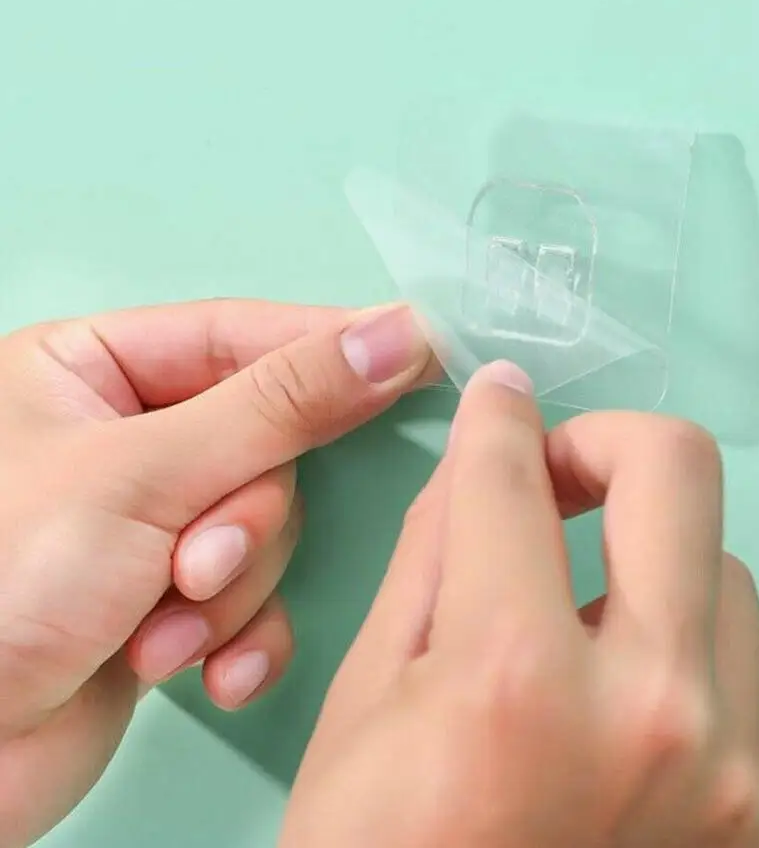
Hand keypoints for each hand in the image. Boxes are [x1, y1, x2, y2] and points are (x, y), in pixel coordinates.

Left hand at [0, 299, 431, 847]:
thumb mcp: (146, 475)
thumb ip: (283, 403)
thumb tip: (390, 338)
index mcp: (91, 371)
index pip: (243, 335)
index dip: (330, 347)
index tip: (418, 352)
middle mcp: (124, 438)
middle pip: (265, 444)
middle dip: (242, 521)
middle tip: (197, 564)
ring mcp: (149, 521)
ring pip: (263, 527)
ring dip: (228, 590)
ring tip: (163, 629)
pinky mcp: (168, 600)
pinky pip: (251, 596)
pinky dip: (234, 637)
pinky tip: (193, 671)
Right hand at [282, 361, 758, 847]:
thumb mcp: (366, 711)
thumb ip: (430, 561)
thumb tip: (481, 467)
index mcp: (514, 682)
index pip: (509, 476)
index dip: (497, 417)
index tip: (502, 401)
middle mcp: (650, 716)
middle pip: (676, 469)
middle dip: (605, 442)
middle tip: (561, 472)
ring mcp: (733, 775)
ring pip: (723, 574)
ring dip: (649, 570)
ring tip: (586, 629)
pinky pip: (751, 677)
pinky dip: (690, 668)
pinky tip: (630, 717)